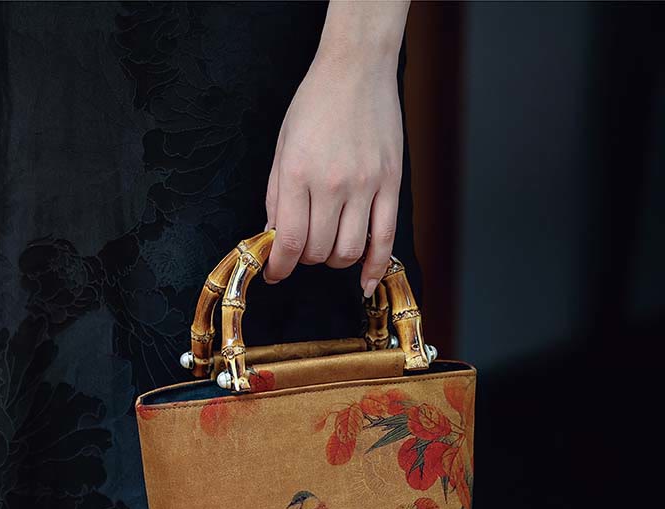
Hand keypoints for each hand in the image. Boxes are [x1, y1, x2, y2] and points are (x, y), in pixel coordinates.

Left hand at [264, 2, 408, 297]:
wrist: (357, 69)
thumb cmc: (315, 104)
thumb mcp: (282, 147)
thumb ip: (276, 195)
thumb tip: (274, 236)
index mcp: (297, 174)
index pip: (288, 241)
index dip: (278, 268)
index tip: (274, 274)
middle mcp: (331, 184)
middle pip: (318, 252)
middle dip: (306, 259)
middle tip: (304, 247)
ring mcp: (365, 186)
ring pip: (348, 252)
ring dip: (334, 260)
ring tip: (329, 245)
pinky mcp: (391, 185)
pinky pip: (385, 240)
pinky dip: (374, 268)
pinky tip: (365, 282)